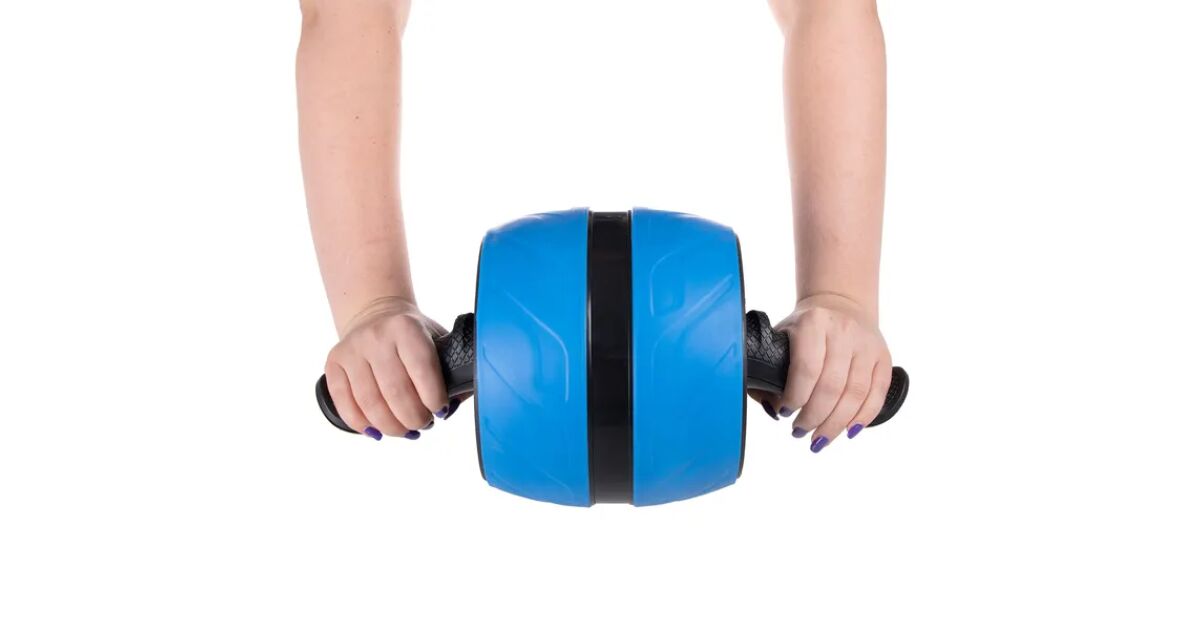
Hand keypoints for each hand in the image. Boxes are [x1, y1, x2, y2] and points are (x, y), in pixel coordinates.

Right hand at [323, 297, 462, 439]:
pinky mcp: (334, 363)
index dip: (433, 398)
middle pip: (395, 392)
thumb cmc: (412, 335)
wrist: (375, 313)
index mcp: (406, 327)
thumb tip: (456, 402)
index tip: (440, 411)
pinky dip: (362, 424)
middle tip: (423, 424)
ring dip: (391, 426)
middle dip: (414, 418)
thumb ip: (451, 369)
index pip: (422, 370)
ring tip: (404, 430)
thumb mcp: (436, 340)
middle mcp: (376, 336)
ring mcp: (352, 350)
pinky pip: (344, 403)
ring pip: (370, 403)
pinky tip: (377, 430)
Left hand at [753, 294, 892, 452]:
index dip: (795, 397)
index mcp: (813, 323)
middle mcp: (843, 331)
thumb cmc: (806, 329)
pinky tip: (848, 431)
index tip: (785, 412)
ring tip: (819, 438)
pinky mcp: (883, 358)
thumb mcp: (782, 336)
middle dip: (814, 417)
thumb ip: (768, 369)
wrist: (841, 306)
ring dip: (836, 424)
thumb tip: (771, 407)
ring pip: (855, 394)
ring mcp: (866, 344)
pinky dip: (863, 418)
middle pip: (832, 387)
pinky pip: (877, 395)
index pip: (806, 368)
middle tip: (800, 432)